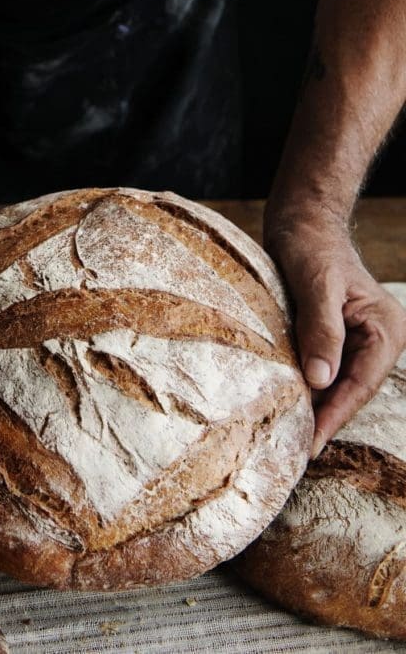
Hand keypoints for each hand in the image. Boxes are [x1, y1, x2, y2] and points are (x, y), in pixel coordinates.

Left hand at [265, 216, 405, 457]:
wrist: (301, 222)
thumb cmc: (310, 246)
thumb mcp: (315, 285)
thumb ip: (321, 330)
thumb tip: (322, 380)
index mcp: (385, 328)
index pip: (360, 384)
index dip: (334, 416)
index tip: (309, 443)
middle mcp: (378, 338)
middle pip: (352, 390)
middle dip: (325, 419)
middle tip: (294, 452)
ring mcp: (358, 339)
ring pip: (338, 384)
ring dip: (316, 408)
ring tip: (289, 438)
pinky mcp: (335, 336)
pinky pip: (325, 370)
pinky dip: (308, 388)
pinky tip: (288, 405)